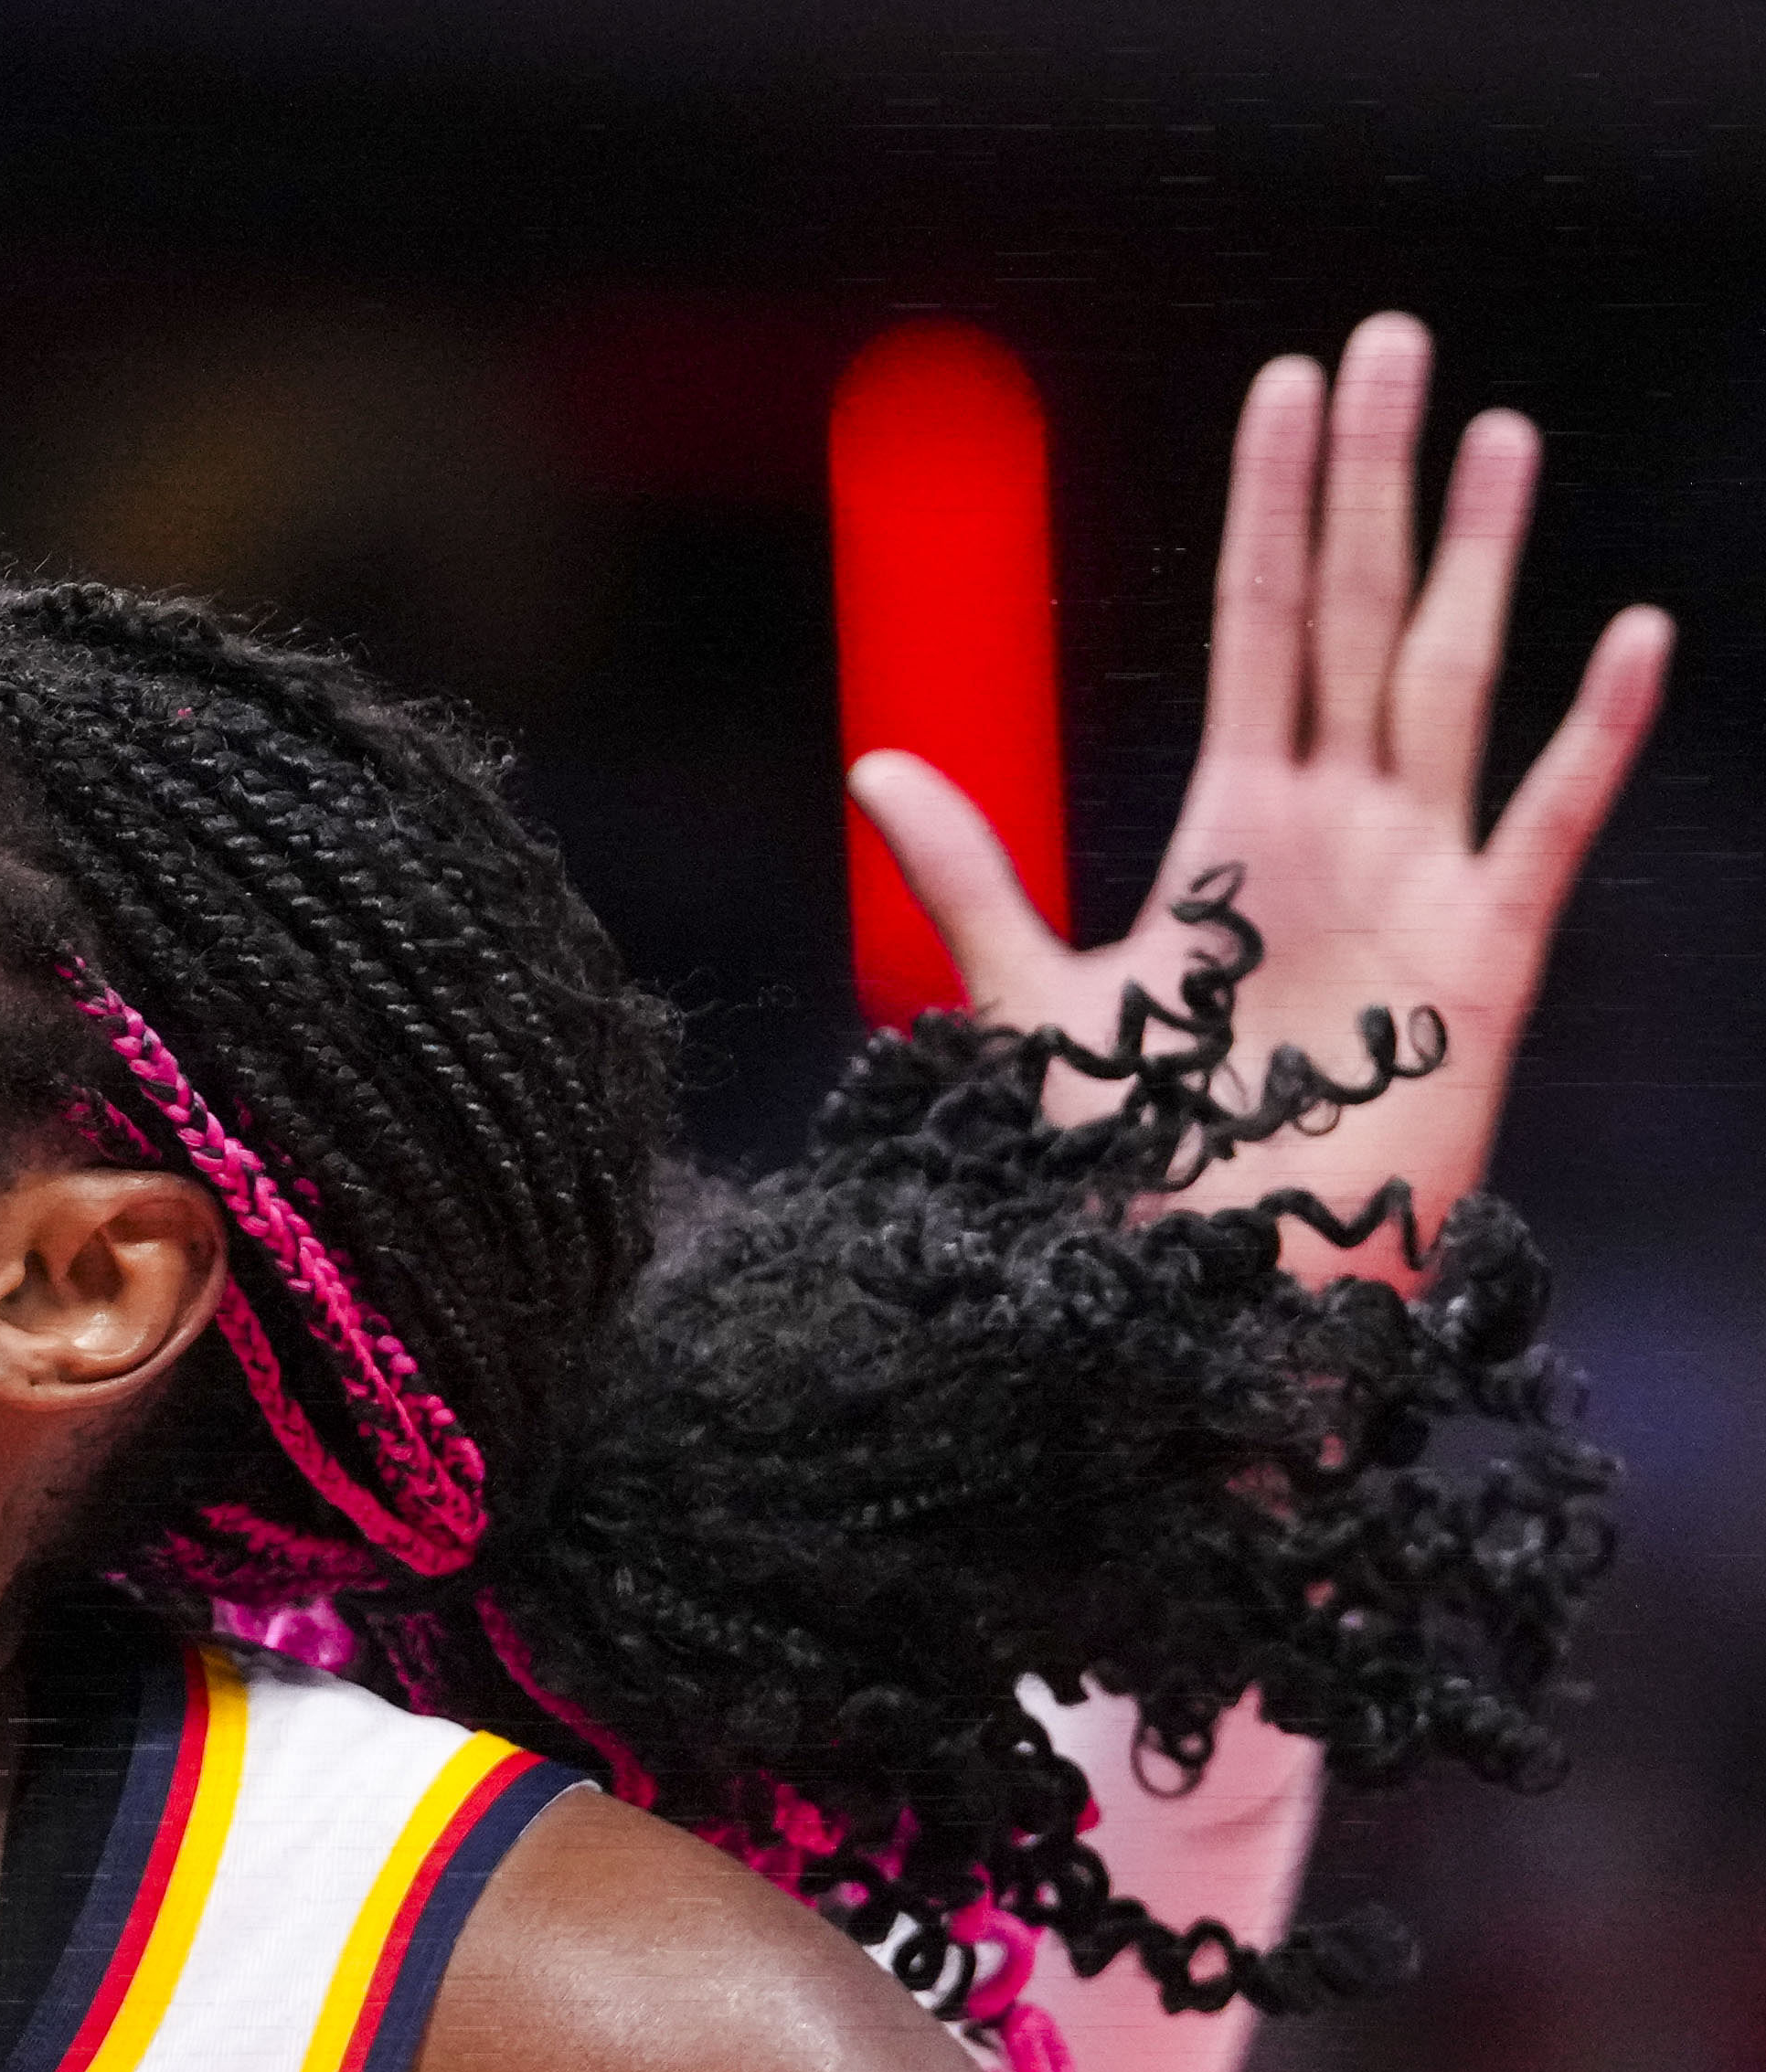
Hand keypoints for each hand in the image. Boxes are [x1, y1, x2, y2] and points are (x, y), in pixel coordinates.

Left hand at [853, 313, 1668, 1280]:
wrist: (1209, 1302)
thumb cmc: (1137, 1172)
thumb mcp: (1035, 1002)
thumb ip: (968, 878)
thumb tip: (871, 766)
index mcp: (1238, 828)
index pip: (1258, 625)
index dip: (1270, 507)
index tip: (1280, 384)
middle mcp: (1337, 830)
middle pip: (1358, 615)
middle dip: (1369, 482)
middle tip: (1386, 341)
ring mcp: (1420, 883)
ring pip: (1453, 681)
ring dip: (1477, 557)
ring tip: (1494, 432)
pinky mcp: (1485, 962)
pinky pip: (1548, 825)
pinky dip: (1592, 735)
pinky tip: (1629, 632)